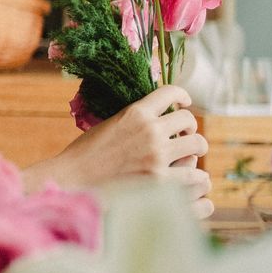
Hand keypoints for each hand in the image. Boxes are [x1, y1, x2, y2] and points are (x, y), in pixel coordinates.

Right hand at [28, 84, 212, 216]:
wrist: (73, 178)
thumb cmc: (86, 153)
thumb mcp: (109, 124)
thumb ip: (135, 119)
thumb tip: (158, 116)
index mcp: (135, 112)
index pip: (171, 92)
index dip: (182, 96)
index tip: (183, 102)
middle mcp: (150, 130)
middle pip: (189, 120)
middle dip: (189, 127)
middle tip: (184, 136)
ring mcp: (157, 156)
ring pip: (198, 144)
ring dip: (196, 149)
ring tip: (189, 155)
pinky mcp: (161, 181)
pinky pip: (195, 174)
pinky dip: (196, 175)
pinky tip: (189, 176)